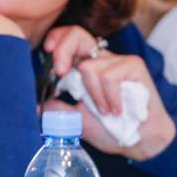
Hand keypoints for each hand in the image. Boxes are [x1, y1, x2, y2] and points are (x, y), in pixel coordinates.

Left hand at [42, 26, 175, 159]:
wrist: (141, 141)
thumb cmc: (110, 129)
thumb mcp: (76, 119)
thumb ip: (57, 109)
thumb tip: (34, 105)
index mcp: (85, 67)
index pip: (68, 38)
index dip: (56, 38)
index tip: (48, 51)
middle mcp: (100, 59)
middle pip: (77, 34)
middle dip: (62, 50)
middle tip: (60, 73)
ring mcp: (118, 60)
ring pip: (89, 66)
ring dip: (93, 96)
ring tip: (106, 111)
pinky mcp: (133, 65)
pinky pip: (108, 77)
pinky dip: (108, 98)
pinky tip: (116, 110)